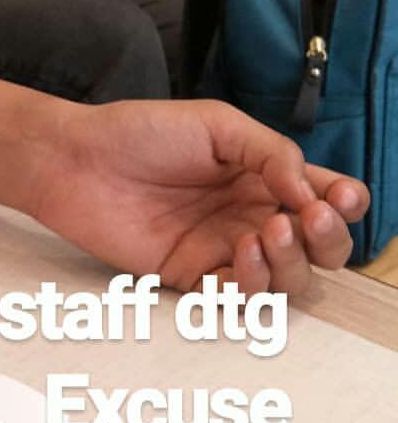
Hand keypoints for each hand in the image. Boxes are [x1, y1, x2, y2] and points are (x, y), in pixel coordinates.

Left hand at [34, 98, 369, 295]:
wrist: (77, 160)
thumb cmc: (142, 133)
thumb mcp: (219, 125)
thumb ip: (272, 153)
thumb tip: (311, 191)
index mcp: (266, 174)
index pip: (326, 198)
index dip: (345, 204)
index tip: (338, 198)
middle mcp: (252, 215)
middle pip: (319, 248)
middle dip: (328, 240)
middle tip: (306, 220)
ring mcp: (224, 248)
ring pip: (286, 279)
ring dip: (290, 262)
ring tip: (265, 232)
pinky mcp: (191, 275)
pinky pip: (237, 298)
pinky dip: (250, 283)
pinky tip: (240, 253)